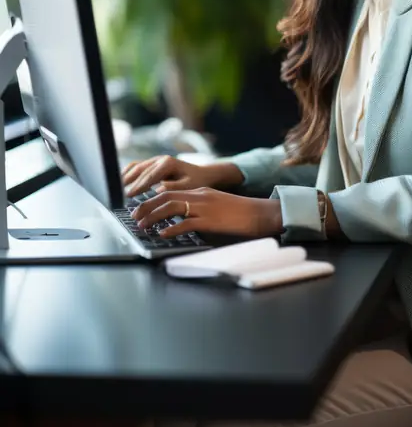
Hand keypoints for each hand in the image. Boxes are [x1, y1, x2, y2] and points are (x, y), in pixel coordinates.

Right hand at [121, 156, 242, 196]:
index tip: (129, 196)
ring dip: (126, 178)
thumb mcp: (189, 186)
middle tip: (119, 196)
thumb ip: (174, 187)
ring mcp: (155, 160)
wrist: (202, 174)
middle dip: (130, 184)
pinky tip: (122, 183)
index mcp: (168, 163)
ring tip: (116, 190)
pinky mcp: (153, 163)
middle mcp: (160, 159)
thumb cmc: (196, 181)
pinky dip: (128, 173)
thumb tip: (158, 188)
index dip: (138, 186)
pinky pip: (137, 166)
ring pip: (136, 167)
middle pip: (140, 171)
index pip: (149, 176)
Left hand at [132, 187, 282, 238]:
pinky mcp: (210, 220)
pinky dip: (172, 228)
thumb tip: (180, 220)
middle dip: (146, 206)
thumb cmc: (241, 213)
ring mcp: (205, 207)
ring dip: (153, 216)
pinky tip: (163, 234)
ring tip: (142, 225)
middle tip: (134, 217)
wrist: (261, 213)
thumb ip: (198, 209)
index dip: (151, 200)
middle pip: (165, 197)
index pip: (170, 192)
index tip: (140, 208)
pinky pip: (186, 223)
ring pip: (171, 207)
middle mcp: (200, 196)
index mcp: (200, 192)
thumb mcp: (216, 205)